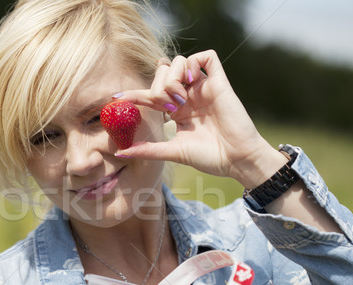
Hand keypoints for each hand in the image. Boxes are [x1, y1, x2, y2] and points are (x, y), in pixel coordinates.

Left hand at [115, 50, 285, 188]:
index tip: (116, 98)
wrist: (236, 160)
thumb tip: (119, 152)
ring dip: (172, 77)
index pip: (150, 95)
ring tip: (180, 98)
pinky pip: (206, 56)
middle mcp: (189, 96)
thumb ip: (147, 149)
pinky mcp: (220, 82)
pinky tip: (190, 81)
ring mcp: (203, 88)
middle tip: (167, 106)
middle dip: (157, 87)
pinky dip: (193, 63)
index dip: (134, 94)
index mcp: (177, 111)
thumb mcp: (173, 152)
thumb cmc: (209, 158)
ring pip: (179, 61)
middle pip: (162, 73)